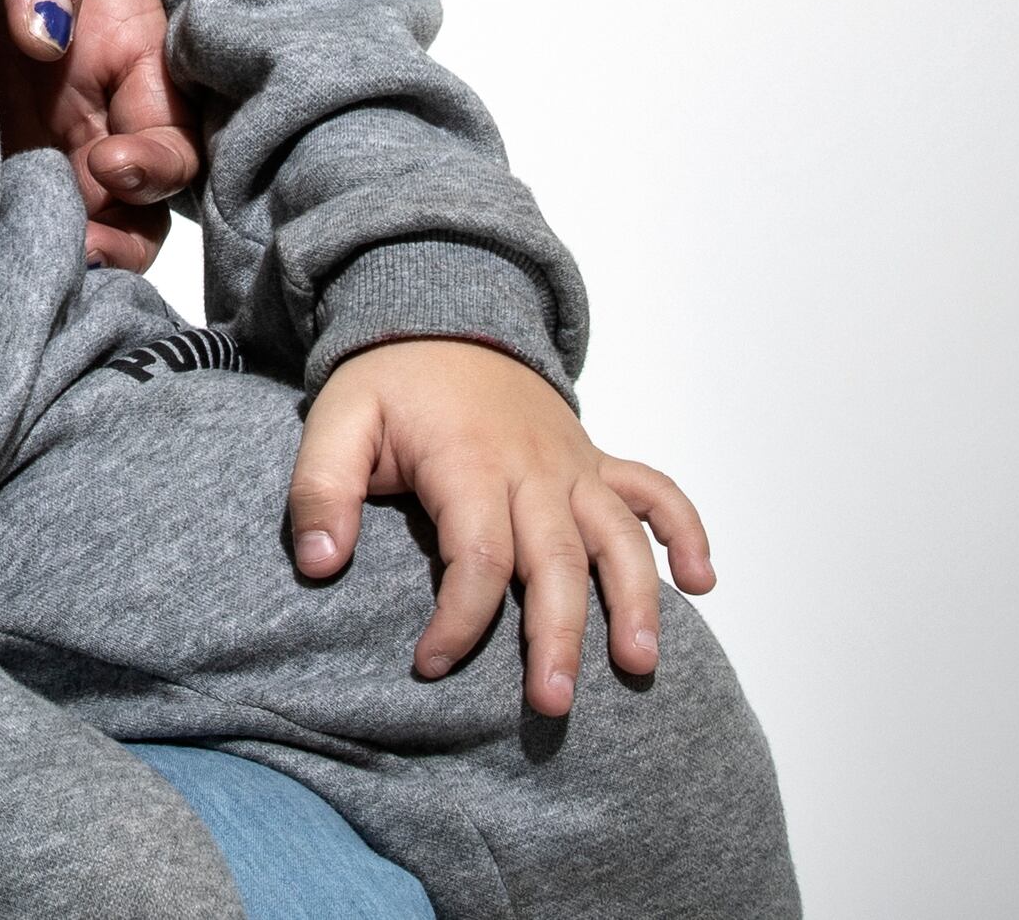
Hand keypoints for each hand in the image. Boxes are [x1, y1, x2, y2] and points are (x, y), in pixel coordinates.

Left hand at [0, 0, 199, 265]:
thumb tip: (46, 30)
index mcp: (123, 22)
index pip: (173, 119)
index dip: (157, 160)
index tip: (107, 166)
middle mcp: (89, 78)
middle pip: (135, 187)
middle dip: (119, 226)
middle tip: (72, 238)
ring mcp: (36, 106)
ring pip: (78, 203)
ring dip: (69, 238)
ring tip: (32, 252)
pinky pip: (8, 189)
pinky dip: (8, 224)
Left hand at [288, 337, 719, 716]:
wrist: (441, 313)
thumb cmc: (388, 382)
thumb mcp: (334, 422)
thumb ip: (319, 491)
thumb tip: (316, 565)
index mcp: (468, 461)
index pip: (477, 556)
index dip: (458, 619)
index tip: (430, 664)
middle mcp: (534, 467)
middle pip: (556, 560)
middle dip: (558, 635)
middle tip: (552, 704)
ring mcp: (573, 465)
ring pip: (619, 535)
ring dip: (636, 598)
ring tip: (639, 664)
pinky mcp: (596, 463)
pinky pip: (655, 491)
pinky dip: (685, 529)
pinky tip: (702, 581)